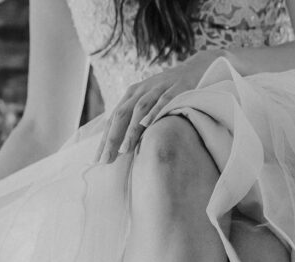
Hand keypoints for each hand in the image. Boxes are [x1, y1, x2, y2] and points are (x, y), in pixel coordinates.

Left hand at [94, 50, 220, 163]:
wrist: (197, 68)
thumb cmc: (169, 93)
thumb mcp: (149, 103)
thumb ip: (136, 121)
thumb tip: (121, 149)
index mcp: (132, 95)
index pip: (113, 119)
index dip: (105, 139)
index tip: (97, 160)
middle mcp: (142, 91)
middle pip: (122, 114)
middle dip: (112, 138)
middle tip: (106, 159)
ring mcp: (159, 88)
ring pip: (140, 109)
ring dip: (131, 130)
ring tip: (124, 149)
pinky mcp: (177, 88)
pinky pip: (164, 101)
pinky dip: (155, 112)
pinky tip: (148, 125)